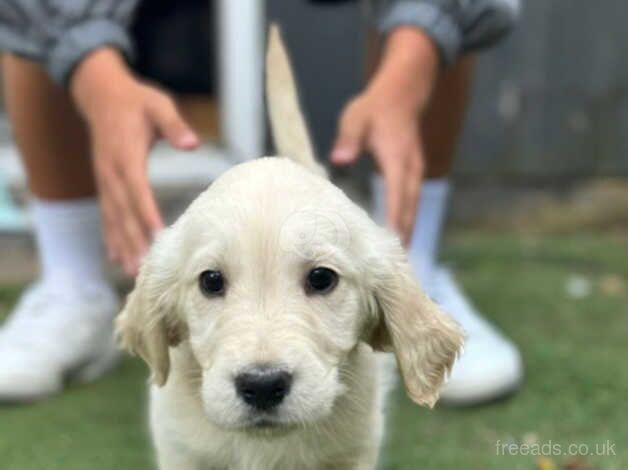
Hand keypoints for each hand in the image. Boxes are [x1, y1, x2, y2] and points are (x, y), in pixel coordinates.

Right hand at [71, 48, 198, 274]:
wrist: (100, 94)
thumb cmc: (135, 101)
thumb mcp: (158, 105)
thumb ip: (175, 125)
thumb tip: (192, 144)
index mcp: (126, 156)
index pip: (138, 191)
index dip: (147, 215)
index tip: (159, 237)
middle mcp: (111, 174)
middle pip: (123, 213)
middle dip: (134, 241)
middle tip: (146, 269)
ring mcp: (104, 182)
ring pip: (113, 220)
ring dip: (122, 246)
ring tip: (132, 272)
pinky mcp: (104, 186)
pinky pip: (106, 216)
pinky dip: (112, 238)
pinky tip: (117, 259)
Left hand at [331, 28, 438, 244]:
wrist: (404, 93)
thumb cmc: (376, 107)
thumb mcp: (356, 118)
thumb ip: (348, 140)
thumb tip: (338, 160)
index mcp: (398, 162)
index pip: (397, 199)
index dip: (394, 224)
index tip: (390, 249)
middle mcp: (410, 171)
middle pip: (409, 211)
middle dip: (402, 238)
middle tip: (392, 269)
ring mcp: (414, 173)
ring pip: (412, 210)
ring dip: (405, 233)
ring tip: (395, 263)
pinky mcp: (412, 175)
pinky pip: (410, 204)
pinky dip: (405, 221)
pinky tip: (395, 238)